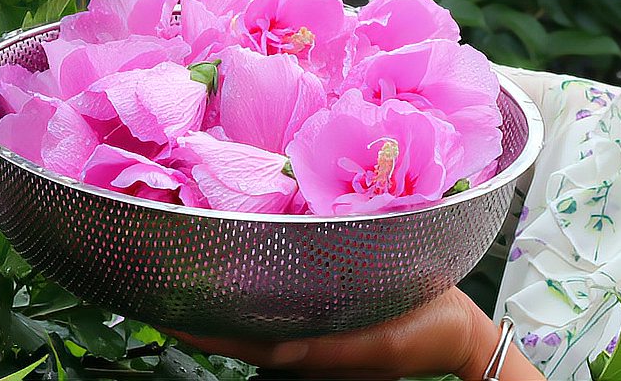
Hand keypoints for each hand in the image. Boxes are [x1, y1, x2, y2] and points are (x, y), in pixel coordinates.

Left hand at [156, 286, 499, 379]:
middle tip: (157, 278)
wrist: (463, 331)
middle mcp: (305, 344)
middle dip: (202, 309)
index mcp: (312, 353)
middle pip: (241, 330)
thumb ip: (330, 351)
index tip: (161, 312)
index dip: (201, 331)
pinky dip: (257, 290)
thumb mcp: (384, 342)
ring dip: (224, 299)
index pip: (242, 343)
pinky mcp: (330, 315)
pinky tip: (241, 266)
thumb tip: (279, 352)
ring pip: (259, 319)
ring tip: (184, 267)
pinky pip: (285, 306)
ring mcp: (316, 330)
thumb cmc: (428, 331)